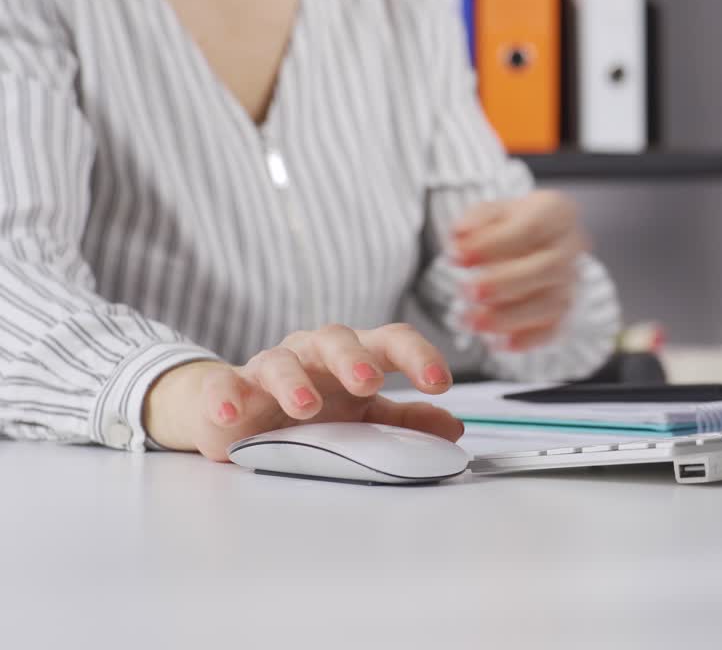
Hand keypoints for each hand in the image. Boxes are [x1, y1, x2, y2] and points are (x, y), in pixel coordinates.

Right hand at [143, 323, 462, 461]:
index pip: (391, 342)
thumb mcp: (364, 417)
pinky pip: (224, 385)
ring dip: (294, 383)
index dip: (418, 357)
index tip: (440, 382)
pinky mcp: (229, 388)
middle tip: (370, 383)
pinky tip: (230, 414)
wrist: (245, 413)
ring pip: (281, 361)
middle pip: (336, 339)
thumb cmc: (315, 411)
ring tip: (307, 408)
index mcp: (355, 356)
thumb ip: (405, 420)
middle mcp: (314, 354)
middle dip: (355, 359)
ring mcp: (270, 368)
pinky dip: (225, 396)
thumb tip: (453, 427)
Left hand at [451, 190, 588, 350]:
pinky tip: (498, 344)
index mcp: (556, 213)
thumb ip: (475, 221)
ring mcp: (570, 282)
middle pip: (548, 269)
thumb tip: (461, 235)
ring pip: (551, 304)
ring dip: (509, 317)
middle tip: (467, 291)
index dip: (494, 244)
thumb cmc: (511, 225)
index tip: (459, 256)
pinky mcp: (565, 311)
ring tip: (471, 321)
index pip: (532, 228)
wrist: (536, 242)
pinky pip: (554, 330)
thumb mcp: (492, 211)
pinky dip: (527, 340)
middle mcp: (570, 247)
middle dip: (504, 283)